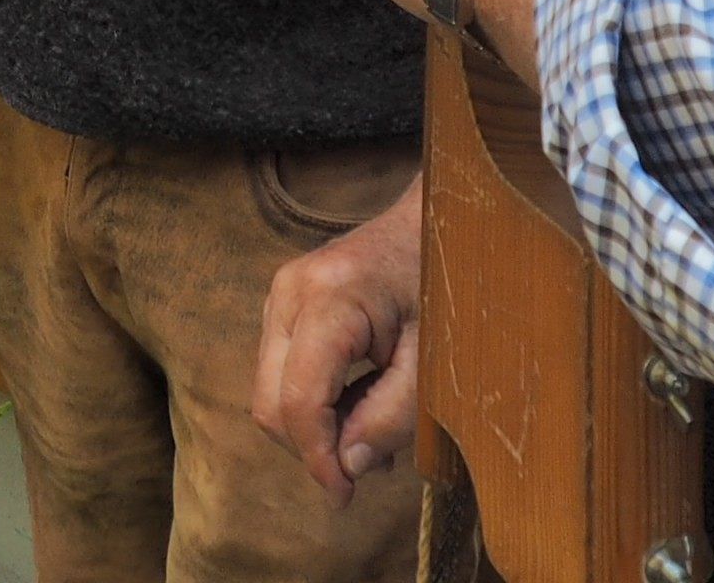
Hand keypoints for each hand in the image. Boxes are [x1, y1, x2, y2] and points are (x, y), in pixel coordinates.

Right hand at [254, 186, 425, 503]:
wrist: (438, 216)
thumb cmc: (444, 279)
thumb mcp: (432, 356)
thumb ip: (392, 415)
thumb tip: (349, 465)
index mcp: (329, 298)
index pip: (297, 398)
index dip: (316, 457)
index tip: (345, 496)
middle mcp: (290, 292)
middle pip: (270, 400)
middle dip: (309, 447)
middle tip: (363, 472)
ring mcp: (282, 294)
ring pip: (269, 389)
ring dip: (311, 427)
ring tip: (370, 438)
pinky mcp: (285, 302)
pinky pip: (281, 370)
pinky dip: (310, 402)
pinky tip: (356, 407)